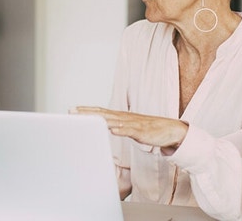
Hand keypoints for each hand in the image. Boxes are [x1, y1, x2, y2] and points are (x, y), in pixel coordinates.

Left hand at [72, 106, 187, 149]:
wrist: (170, 130)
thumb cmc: (148, 130)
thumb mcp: (129, 127)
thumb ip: (117, 126)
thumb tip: (104, 128)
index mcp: (121, 117)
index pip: (100, 112)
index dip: (86, 110)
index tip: (71, 110)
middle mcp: (124, 117)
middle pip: (103, 114)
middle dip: (87, 113)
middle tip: (71, 111)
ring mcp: (133, 123)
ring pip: (114, 120)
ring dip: (100, 120)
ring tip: (87, 119)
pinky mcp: (142, 131)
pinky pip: (130, 130)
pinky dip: (121, 130)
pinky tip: (112, 130)